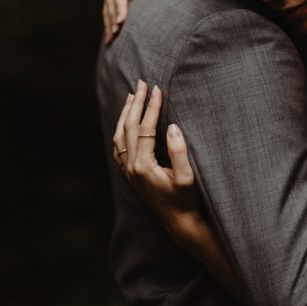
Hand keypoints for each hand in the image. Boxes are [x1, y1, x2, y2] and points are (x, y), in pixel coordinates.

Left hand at [112, 80, 203, 240]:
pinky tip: (128, 121)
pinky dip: (122, 129)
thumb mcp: (187, 177)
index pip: (145, 128)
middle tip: (142, 83)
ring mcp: (128, 171)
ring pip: (120, 135)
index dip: (152, 107)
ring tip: (132, 96)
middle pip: (128, 127)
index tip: (158, 89)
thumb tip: (173, 126)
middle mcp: (131, 167)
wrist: (178, 222)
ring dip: (126, 114)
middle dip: (135, 103)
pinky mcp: (131, 174)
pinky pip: (119, 146)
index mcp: (143, 166)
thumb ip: (179, 151)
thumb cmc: (186, 200)